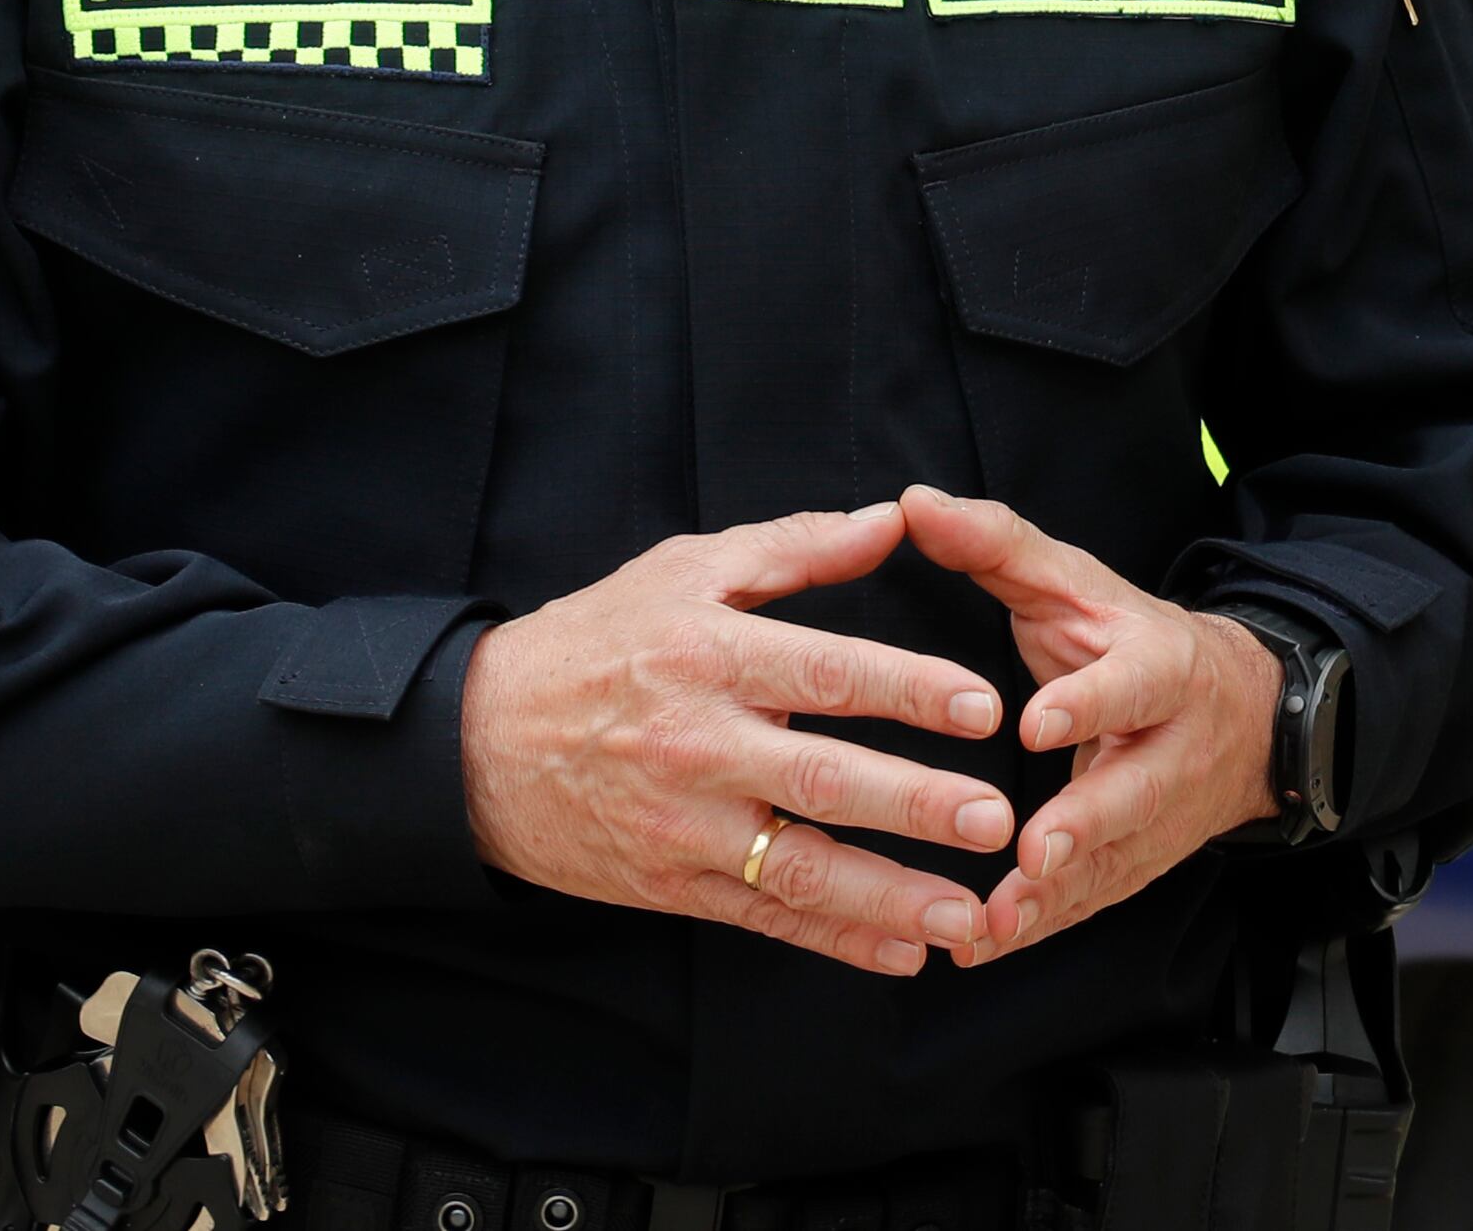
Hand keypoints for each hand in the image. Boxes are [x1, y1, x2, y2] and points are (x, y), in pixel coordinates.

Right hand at [460, 502, 1019, 975]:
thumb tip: (891, 521)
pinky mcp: (672, 882)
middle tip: (994, 819)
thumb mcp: (683, 569)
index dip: (908, 689)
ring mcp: (684, 822)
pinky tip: (901, 951)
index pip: (825, 672)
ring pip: (801, 865)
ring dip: (889, 894)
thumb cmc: (594, 641)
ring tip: (967, 913)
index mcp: (709, 654)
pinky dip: (835, 938)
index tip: (983, 708)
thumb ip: (794, 547)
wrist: (478, 743)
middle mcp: (699, 742)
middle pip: (821, 775)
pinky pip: (766, 915)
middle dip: (913, 802)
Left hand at [898, 485, 1283, 965]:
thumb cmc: (1128, 638)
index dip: (1089, 705)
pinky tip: (980, 945)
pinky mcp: (1139, 864)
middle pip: (1135, 792)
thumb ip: (996, 544)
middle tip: (1031, 856)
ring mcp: (1161, 816)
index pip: (1132, 685)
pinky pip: (1090, 902)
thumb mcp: (1076, 582)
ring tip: (990, 923)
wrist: (1239, 715)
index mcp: (1160, 668)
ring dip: (1054, 897)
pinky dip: (1039, 928)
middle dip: (1085, 827)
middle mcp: (1171, 748)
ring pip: (1113, 862)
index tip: (1036, 725)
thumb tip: (915, 503)